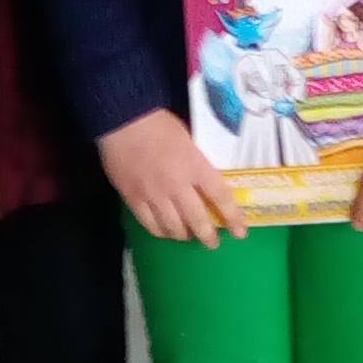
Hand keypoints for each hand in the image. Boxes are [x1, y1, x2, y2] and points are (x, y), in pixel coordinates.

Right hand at [100, 109, 243, 245]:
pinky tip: (166, 231)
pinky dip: (161, 231)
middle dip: (208, 235)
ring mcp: (153, 196)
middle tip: (213, 242)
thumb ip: (198, 162)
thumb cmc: (159, 123)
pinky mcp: (134, 199)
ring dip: (184, 235)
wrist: (122, 120)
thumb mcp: (189, 138)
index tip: (240, 232)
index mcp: (195, 166)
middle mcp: (177, 186)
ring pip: (173, 228)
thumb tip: (206, 180)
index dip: (232, 217)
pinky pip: (151, 225)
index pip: (220, 197)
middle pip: (197, 220)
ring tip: (188, 235)